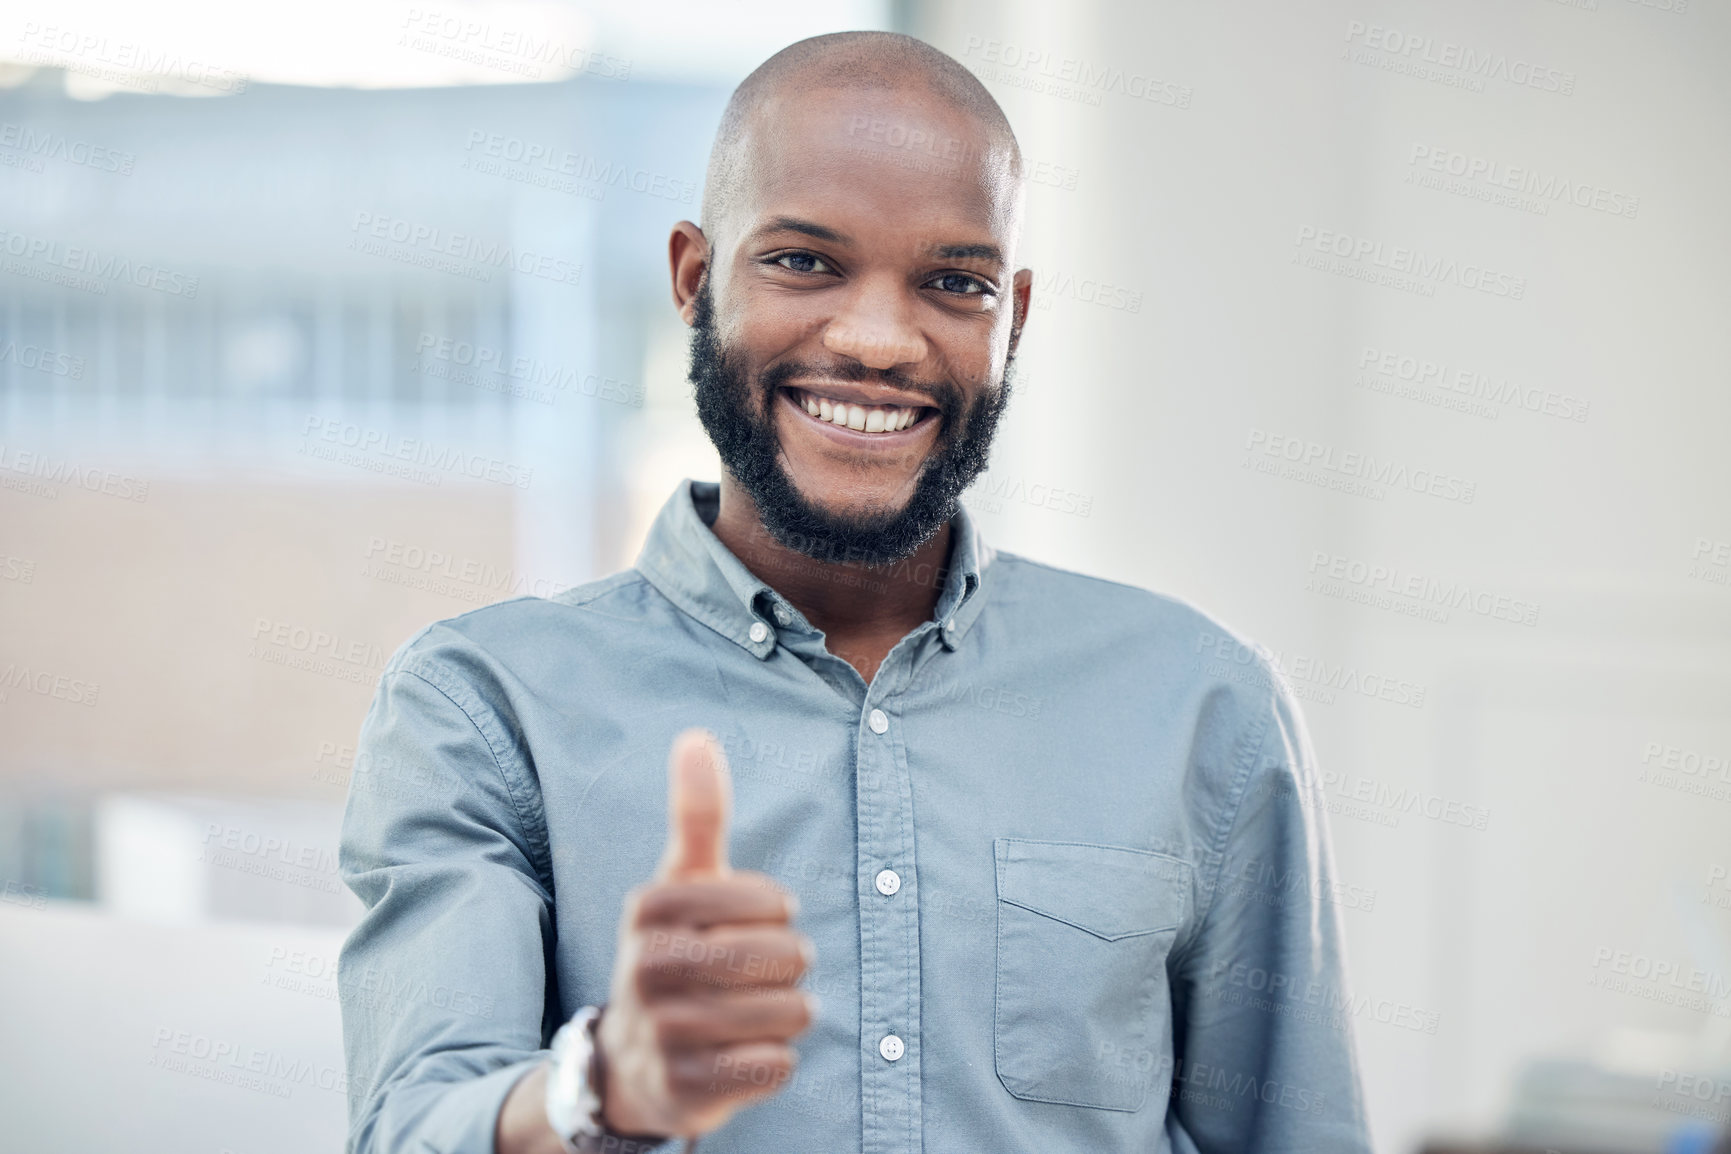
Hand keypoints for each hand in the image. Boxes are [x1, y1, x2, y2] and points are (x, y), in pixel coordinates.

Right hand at [595, 729, 815, 1138]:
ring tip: (751, 1013)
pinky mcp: (684, 1089)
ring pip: (787, 1013)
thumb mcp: (682, 882)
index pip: (770, 899)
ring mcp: (662, 1031)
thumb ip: (697, 814)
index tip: (755, 919)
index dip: (778, 911)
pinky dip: (775, 1061)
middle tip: (758, 972)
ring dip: (787, 1014)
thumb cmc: (676, 951)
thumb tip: (695, 735)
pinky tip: (744, 1054)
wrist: (633, 1062)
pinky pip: (775, 1067)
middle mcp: (646, 968)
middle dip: (791, 965)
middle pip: (785, 956)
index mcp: (649, 907)